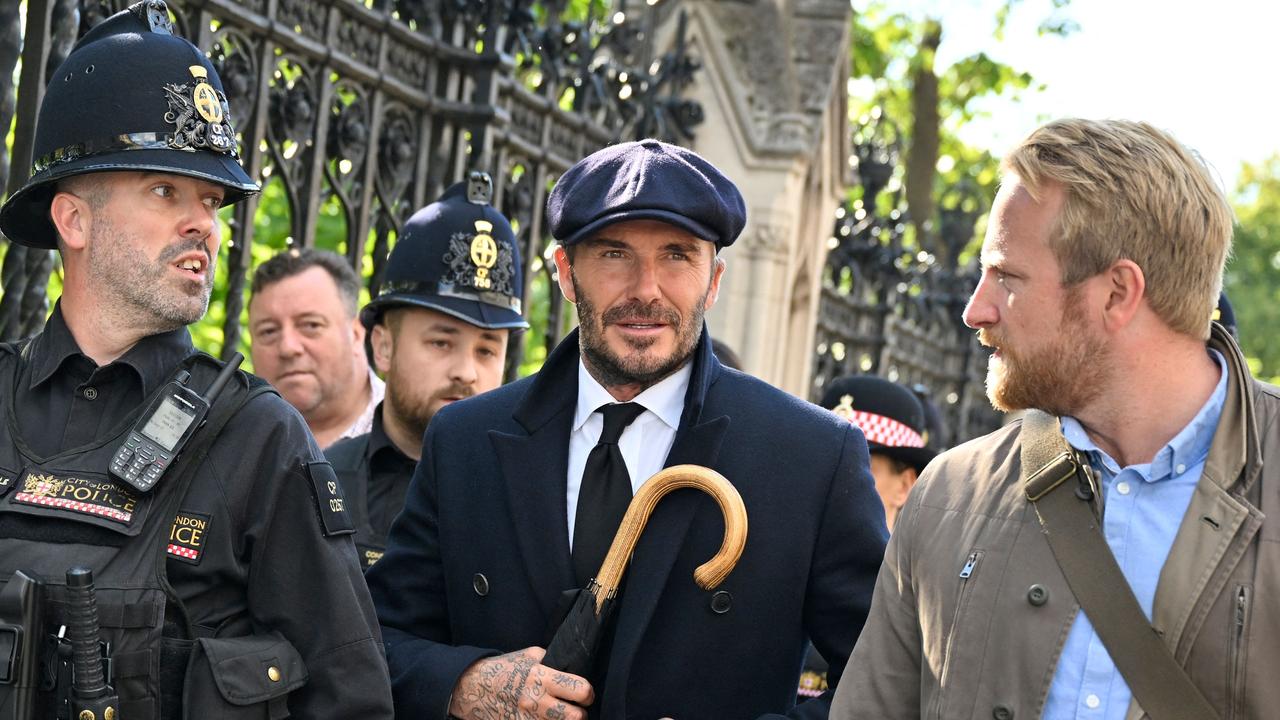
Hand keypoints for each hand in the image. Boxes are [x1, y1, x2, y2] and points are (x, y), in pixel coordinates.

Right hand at [449, 647, 593, 719]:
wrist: (471, 688)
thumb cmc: (502, 669)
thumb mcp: (528, 656)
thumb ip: (551, 660)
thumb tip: (572, 665)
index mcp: (541, 677)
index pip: (581, 690)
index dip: (588, 694)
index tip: (585, 694)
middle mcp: (536, 701)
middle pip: (577, 718)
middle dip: (580, 714)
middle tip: (576, 710)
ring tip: (559, 716)